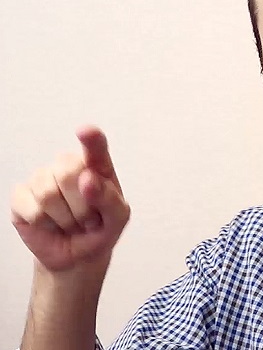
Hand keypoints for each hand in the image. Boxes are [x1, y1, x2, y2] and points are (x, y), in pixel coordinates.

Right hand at [10, 126, 129, 271]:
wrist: (77, 255)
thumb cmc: (100, 230)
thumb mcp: (117, 219)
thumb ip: (110, 199)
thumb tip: (89, 179)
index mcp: (97, 166)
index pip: (95, 147)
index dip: (90, 139)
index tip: (85, 132)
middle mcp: (68, 166)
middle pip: (68, 173)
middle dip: (81, 206)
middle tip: (87, 218)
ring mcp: (42, 178)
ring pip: (48, 194)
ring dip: (64, 218)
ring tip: (71, 222)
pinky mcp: (21, 196)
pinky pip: (32, 210)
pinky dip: (46, 225)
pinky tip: (51, 224)